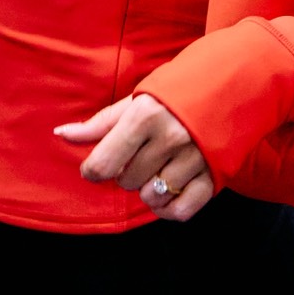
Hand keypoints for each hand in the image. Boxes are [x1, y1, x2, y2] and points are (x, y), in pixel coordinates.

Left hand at [55, 93, 213, 220]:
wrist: (231, 83)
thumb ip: (101, 122)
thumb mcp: (138, 99)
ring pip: (150, 199)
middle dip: (124, 173)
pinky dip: (168, 210)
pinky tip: (167, 193)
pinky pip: (181, 211)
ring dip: (145, 190)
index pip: (104, 163)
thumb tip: (61, 133)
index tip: (97, 166)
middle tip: (138, 156)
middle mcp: (171, 138)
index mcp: (146, 115)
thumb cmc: (177, 91)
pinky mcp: (214, 177)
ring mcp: (195, 159)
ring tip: (155, 170)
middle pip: (126, 181)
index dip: (93, 169)